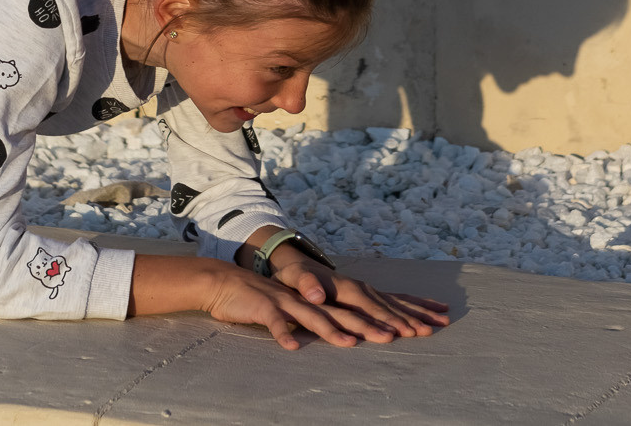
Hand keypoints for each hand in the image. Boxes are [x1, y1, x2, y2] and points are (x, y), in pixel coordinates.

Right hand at [202, 263, 379, 350]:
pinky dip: (283, 333)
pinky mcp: (263, 307)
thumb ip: (317, 318)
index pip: (354, 309)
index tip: (403, 331)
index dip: (378, 319)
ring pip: (312, 316)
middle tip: (393, 337)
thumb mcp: (295, 308)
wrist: (227, 282)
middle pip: (341, 312)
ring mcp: (286, 301)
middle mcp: (307, 299)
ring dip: (331, 330)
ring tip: (350, 343)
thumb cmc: (264, 298)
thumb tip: (345, 332)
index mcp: (318, 299)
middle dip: (368, 325)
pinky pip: (274, 322)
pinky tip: (291, 346)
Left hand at [271, 256, 450, 341]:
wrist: (299, 264)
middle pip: (389, 306)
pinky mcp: (372, 295)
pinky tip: (436, 310)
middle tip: (428, 332)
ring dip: (420, 313)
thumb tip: (318, 294)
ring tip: (441, 322)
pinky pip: (400, 300)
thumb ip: (306, 285)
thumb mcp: (294, 277)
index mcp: (346, 287)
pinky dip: (418, 305)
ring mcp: (369, 290)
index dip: (383, 320)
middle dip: (409, 319)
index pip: (368, 307)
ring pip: (400, 302)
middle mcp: (362, 287)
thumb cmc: (295, 276)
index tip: (400, 333)